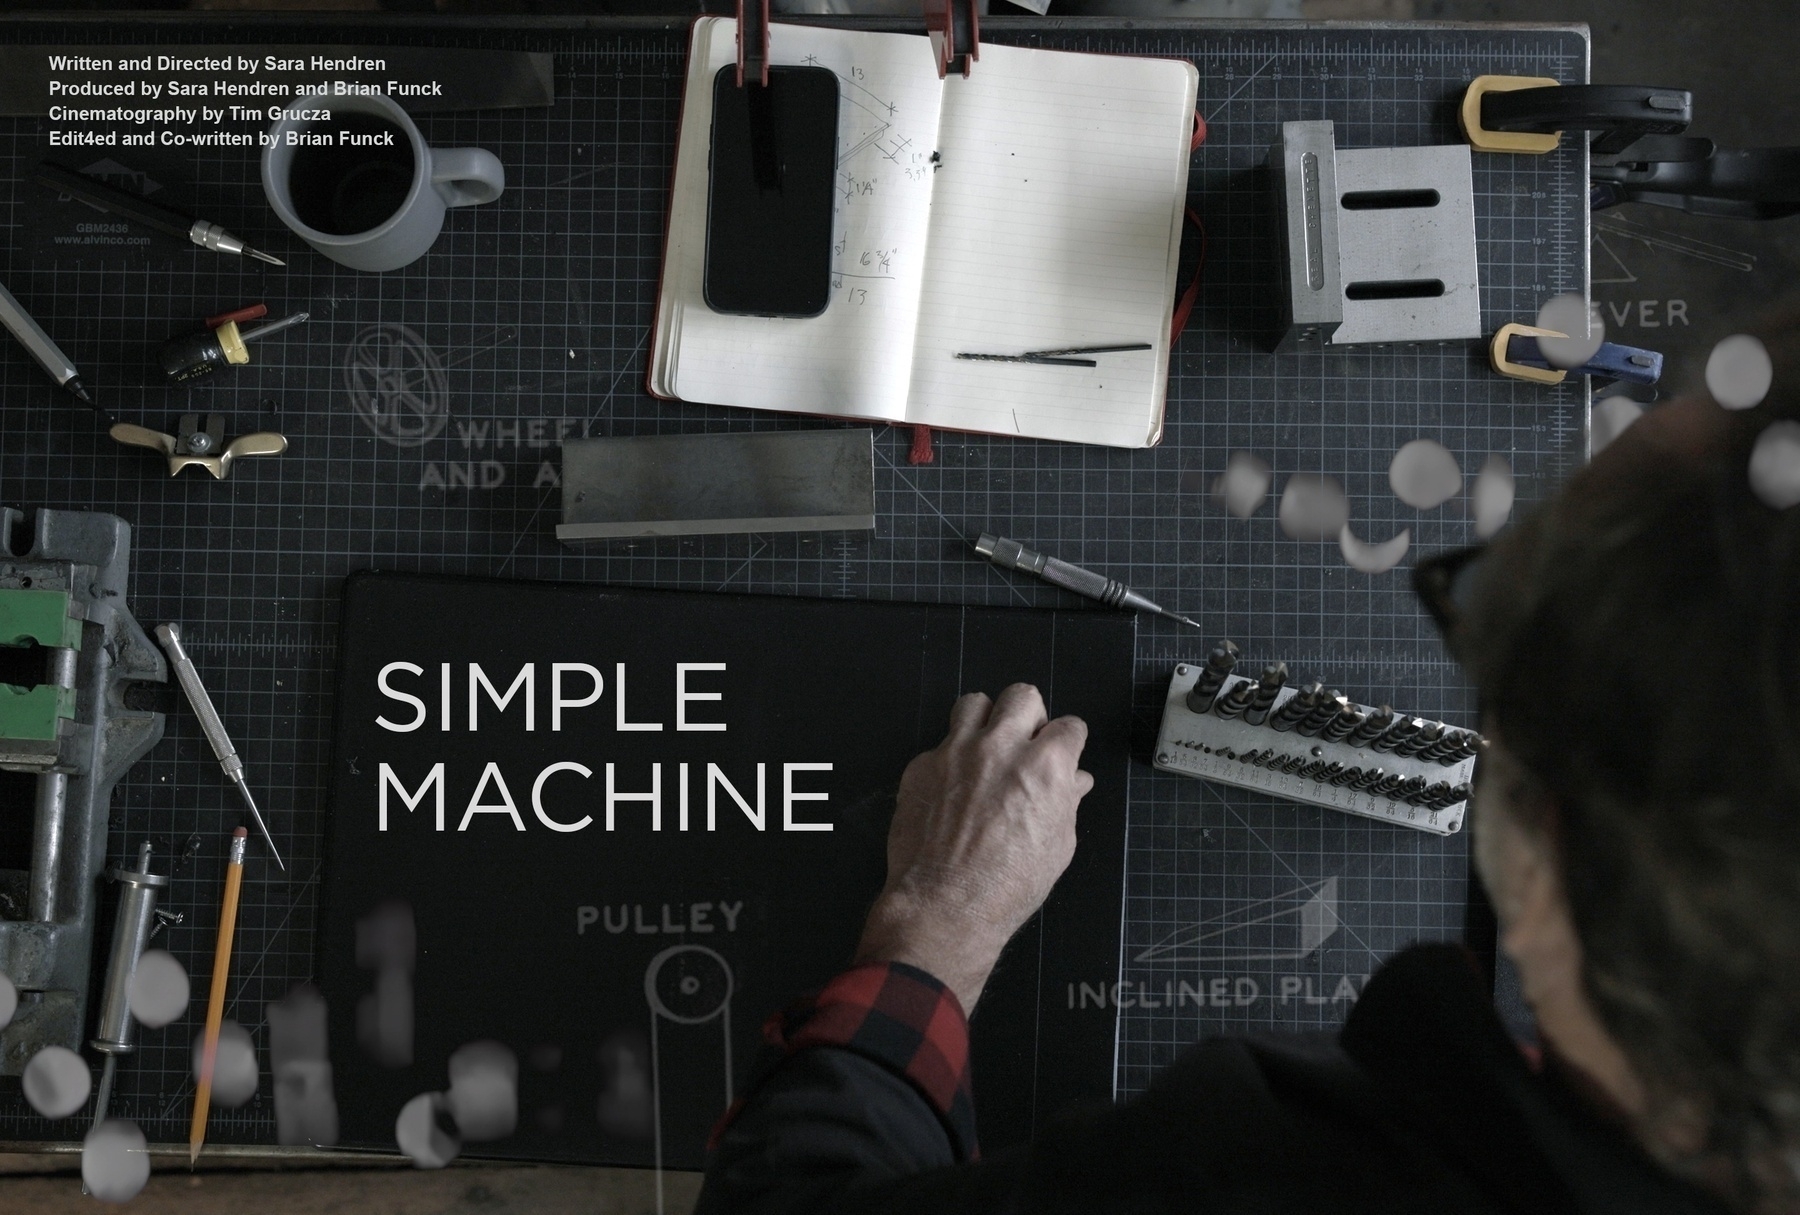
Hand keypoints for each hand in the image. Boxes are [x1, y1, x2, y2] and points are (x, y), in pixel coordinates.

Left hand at [854, 684, 1092, 1010]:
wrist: (946, 905)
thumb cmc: (1006, 886)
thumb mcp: (1057, 847)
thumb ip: (1066, 802)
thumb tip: (1073, 782)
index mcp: (1044, 766)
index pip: (1069, 726)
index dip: (1067, 742)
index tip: (1061, 753)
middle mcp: (1000, 747)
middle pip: (1022, 696)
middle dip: (1029, 716)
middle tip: (1024, 743)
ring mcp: (956, 752)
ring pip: (974, 703)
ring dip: (985, 721)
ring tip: (986, 749)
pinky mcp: (921, 765)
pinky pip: (940, 744)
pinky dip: (950, 759)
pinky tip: (952, 788)